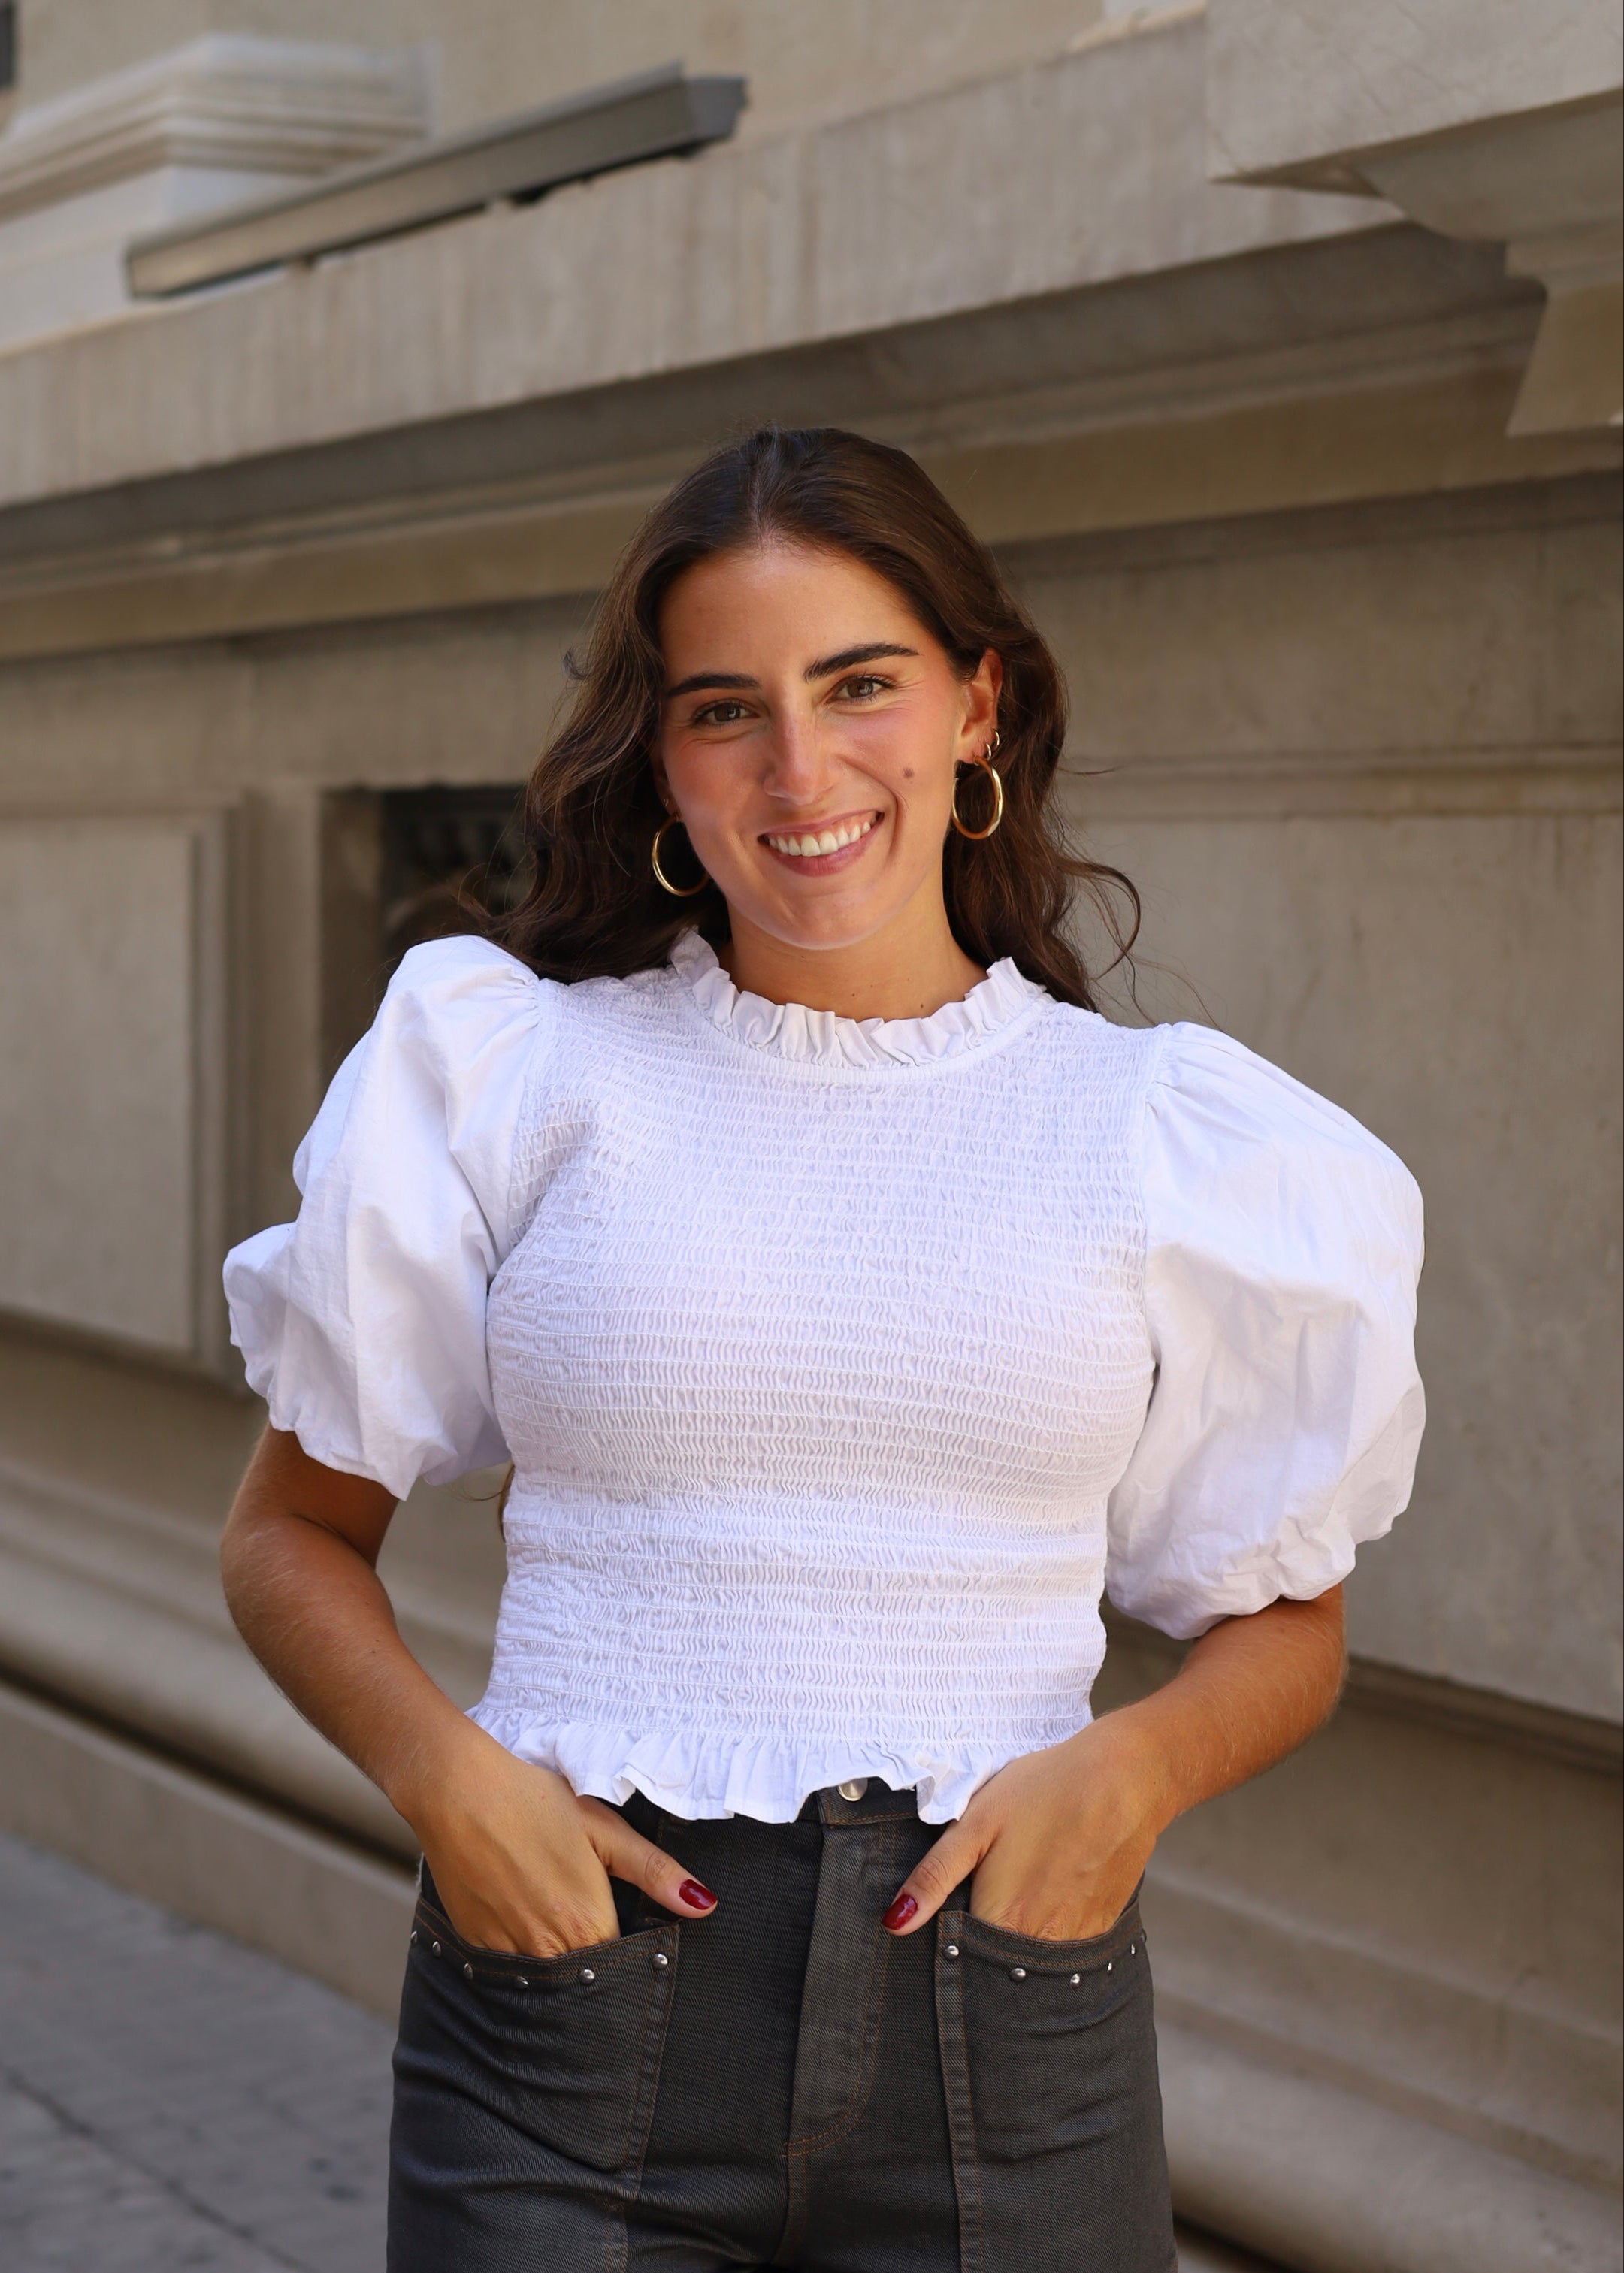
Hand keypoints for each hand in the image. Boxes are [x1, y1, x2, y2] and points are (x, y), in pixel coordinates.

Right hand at [408, 1720, 717, 1958]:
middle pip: (587, 1977)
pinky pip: (512, 1969)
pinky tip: (522, 1911)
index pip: (624, 1964)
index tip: (630, 1931)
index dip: (632, 1953)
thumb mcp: (604, 1827)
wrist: (458, 1791)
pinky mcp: (476, 1947)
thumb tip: (704, 1905)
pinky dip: (524, 1953)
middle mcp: (549, 1949)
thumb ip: (655, 1872)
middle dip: (598, 1962)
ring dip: (560, 1959)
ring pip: (549, 1978)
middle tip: (590, 1917)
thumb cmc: (535, 1800)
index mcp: (588, 1921)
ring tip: (556, 1911)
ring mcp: (509, 1952)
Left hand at [881, 1712, 1169, 1941]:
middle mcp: (1040, 1944)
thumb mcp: (976, 1823)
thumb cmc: (1045, 1791)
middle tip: (982, 1897)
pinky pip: (1064, 1949)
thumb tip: (893, 1923)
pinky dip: (1049, 1933)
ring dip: (1015, 1943)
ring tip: (1018, 1891)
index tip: (940, 1924)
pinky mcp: (1101, 1928)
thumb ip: (934, 1877)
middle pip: (997, 1968)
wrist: (1125, 1779)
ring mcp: (1076, 1940)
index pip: (960, 1960)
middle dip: (979, 1952)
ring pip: (1031, 1962)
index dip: (946, 1944)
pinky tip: (1049, 1892)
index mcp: (1002, 1919)